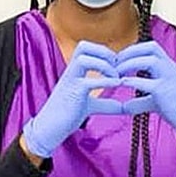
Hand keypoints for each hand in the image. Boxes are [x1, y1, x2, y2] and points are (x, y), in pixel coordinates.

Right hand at [22, 41, 122, 157]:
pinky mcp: (72, 94)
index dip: (104, 51)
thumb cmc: (67, 117)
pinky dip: (105, 81)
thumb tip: (126, 106)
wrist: (49, 130)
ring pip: (84, 59)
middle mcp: (71, 72)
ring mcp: (70, 81)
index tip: (118, 66)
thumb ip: (107, 103)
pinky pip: (88, 82)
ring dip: (105, 65)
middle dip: (104, 52)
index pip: (86, 48)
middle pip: (83, 46)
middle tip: (117, 66)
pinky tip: (117, 85)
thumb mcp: (91, 106)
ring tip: (116, 78)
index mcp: (74, 71)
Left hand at [116, 41, 175, 144]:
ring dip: (129, 64)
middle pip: (150, 48)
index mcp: (168, 67)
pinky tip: (121, 83)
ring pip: (150, 60)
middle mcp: (170, 69)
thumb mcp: (156, 102)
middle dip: (130, 52)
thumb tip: (124, 106)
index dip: (133, 50)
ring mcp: (170, 79)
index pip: (151, 47)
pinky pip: (148, 82)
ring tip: (116, 73)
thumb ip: (140, 101)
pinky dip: (132, 81)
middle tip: (114, 63)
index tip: (118, 60)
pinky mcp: (167, 92)